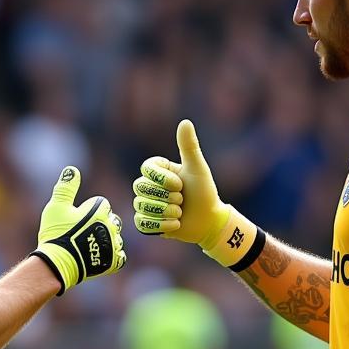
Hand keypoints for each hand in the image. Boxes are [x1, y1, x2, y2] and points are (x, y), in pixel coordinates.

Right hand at [32, 167, 125, 293]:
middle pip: (112, 220)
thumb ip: (65, 188)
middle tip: (83, 234)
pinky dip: (112, 257)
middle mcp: (111, 226)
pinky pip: (120, 256)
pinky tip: (99, 256)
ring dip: (106, 241)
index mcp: (100, 211)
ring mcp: (113, 244)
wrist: (58, 263)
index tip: (77, 219)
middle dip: (101, 225)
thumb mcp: (56, 207)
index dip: (89, 210)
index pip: (103, 204)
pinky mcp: (114, 261)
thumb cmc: (56, 234)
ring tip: (88, 247)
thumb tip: (72, 169)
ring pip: (116, 238)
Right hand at [132, 119, 229, 244]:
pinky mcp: (147, 223)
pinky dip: (162, 226)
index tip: (180, 184)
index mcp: (159, 170)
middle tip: (181, 199)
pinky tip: (175, 224)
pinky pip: (142, 223)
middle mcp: (149, 186)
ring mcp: (147, 204)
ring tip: (180, 212)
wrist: (209, 221)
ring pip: (141, 206)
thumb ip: (189, 146)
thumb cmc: (204, 193)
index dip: (162, 178)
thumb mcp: (197, 169)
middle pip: (140, 187)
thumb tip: (185, 122)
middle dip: (165, 196)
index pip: (146, 168)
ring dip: (166, 211)